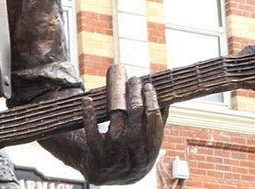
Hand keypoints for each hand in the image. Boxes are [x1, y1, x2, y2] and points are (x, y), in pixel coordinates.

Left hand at [79, 66, 166, 184]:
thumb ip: (155, 125)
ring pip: (116, 125)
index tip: (148, 85)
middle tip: (134, 80)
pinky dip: (89, 115)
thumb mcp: (146, 145)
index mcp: (149, 151)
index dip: (151, 101)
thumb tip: (167, 99)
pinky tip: (87, 101)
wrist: (105, 175)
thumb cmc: (129, 154)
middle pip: (136, 119)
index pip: (154, 121)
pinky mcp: (96, 156)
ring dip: (116, 102)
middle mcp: (133, 154)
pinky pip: (92, 133)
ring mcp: (114, 156)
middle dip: (135, 96)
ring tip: (116, 87)